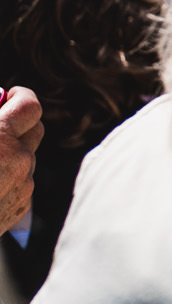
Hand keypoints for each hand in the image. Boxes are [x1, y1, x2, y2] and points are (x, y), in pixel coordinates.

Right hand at [1, 87, 42, 230]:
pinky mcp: (20, 207)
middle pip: (36, 129)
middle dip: (19, 121)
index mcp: (0, 138)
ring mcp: (22, 186)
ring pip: (27, 156)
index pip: (30, 106)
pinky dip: (8, 175)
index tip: (10, 95)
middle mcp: (18, 161)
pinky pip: (21, 182)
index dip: (21, 97)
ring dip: (12, 150)